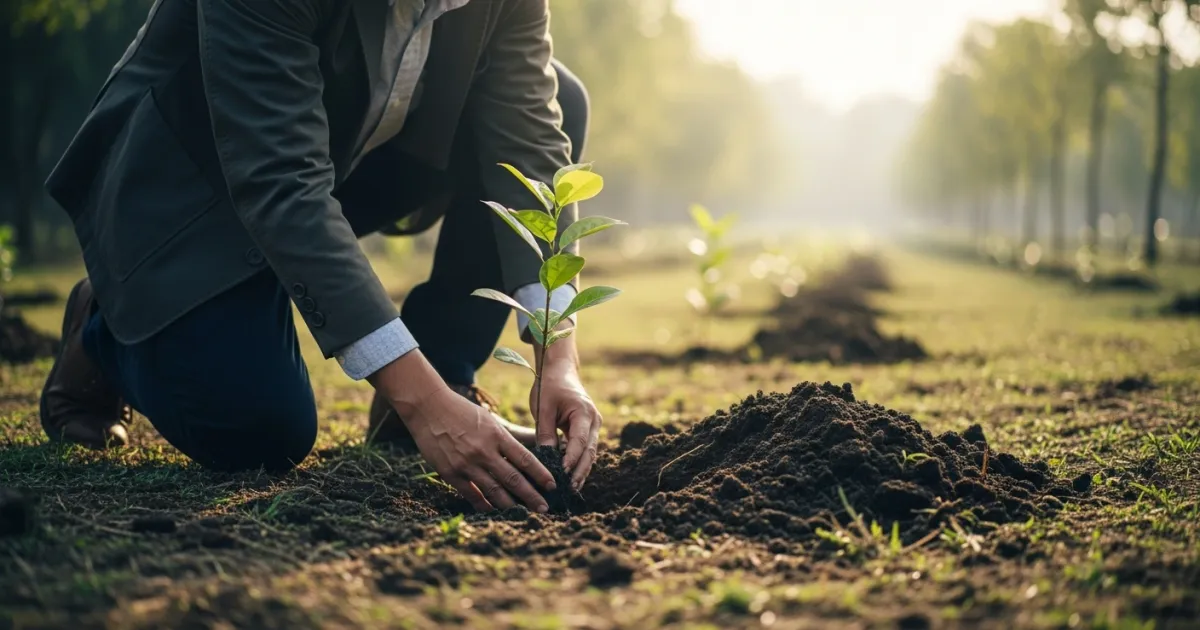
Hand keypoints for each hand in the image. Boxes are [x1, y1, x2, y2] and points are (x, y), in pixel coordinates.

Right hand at [371, 351, 555, 512]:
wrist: (428, 408)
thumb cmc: (462, 411)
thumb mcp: (489, 419)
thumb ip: (507, 437)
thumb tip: (530, 448)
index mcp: (496, 435)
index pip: (525, 459)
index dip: (540, 475)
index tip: (552, 486)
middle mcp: (484, 451)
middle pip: (513, 479)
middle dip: (531, 496)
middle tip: (544, 508)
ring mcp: (466, 464)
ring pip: (494, 491)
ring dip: (511, 505)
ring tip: (523, 513)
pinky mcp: (450, 473)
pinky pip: (471, 495)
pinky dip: (484, 505)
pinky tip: (493, 511)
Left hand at [532, 334, 601, 491]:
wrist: (560, 371)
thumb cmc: (550, 386)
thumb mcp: (543, 407)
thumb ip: (546, 432)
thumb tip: (546, 457)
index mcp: (584, 412)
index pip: (580, 440)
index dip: (572, 458)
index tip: (562, 473)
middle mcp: (594, 420)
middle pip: (590, 451)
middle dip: (580, 471)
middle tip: (570, 490)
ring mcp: (593, 426)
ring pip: (590, 453)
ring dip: (581, 471)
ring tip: (571, 489)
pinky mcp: (587, 430)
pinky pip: (585, 449)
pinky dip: (579, 463)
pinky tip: (570, 477)